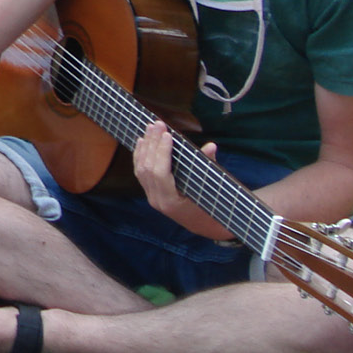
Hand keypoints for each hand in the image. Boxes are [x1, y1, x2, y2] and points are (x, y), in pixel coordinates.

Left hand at [133, 120, 232, 240]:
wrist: (204, 227)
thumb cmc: (211, 208)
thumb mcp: (211, 190)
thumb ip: (209, 167)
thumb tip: (212, 146)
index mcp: (171, 202)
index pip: (160, 174)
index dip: (162, 153)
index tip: (168, 135)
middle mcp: (157, 200)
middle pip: (148, 168)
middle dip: (153, 144)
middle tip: (158, 124)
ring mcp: (151, 197)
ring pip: (141, 169)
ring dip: (145, 147)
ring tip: (150, 129)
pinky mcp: (149, 193)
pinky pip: (140, 172)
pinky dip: (140, 155)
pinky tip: (142, 141)